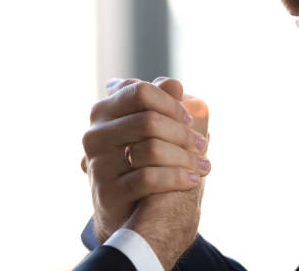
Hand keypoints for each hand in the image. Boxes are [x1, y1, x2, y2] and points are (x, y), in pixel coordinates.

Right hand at [81, 77, 209, 243]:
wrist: (125, 213)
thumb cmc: (140, 161)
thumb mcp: (149, 129)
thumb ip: (160, 102)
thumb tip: (174, 84)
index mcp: (103, 111)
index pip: (140, 92)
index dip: (170, 103)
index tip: (189, 118)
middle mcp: (95, 135)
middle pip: (149, 120)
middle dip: (183, 133)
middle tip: (203, 145)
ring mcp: (98, 163)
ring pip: (151, 149)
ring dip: (185, 157)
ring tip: (203, 165)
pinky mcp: (106, 192)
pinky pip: (148, 179)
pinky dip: (176, 178)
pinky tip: (192, 181)